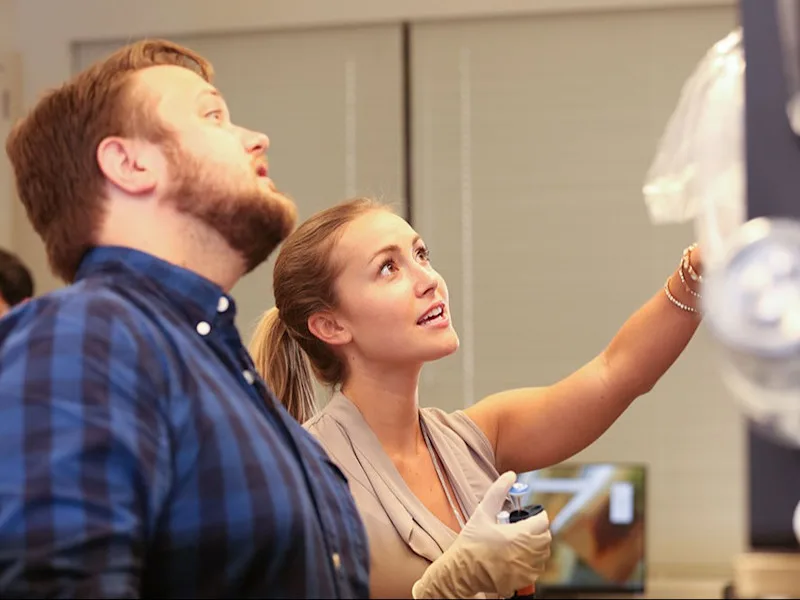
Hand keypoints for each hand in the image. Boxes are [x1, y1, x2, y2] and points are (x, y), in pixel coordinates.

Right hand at [412, 471, 551, 598]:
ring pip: (543, 553)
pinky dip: (531, 561)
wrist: (462, 571)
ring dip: (535, 545)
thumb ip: (498, 491)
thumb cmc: (471, 542)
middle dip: (537, 530)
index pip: (543, 521)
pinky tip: (515, 556)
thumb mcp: (483, 512)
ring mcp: (526, 568)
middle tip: (522, 527)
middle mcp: (527, 553)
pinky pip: (536, 568)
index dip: (536, 515)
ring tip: (518, 541)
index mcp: (520, 535)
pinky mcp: (523, 580)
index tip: (528, 516)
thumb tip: (511, 475)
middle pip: (546, 537)